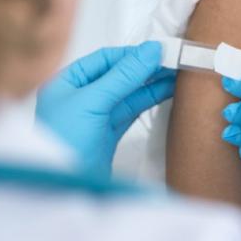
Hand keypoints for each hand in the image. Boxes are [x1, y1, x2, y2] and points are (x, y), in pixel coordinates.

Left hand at [36, 41, 173, 176]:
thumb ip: (124, 75)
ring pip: (128, 93)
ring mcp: (95, 117)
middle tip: (174, 61)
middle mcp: (80, 97)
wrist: (62, 190)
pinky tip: (166, 92)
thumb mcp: (93, 101)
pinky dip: (149, 101)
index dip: (132, 54)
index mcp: (66, 83)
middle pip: (119, 75)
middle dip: (146, 68)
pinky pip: (132, 111)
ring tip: (178, 74)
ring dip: (152, 84)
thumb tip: (151, 50)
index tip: (159, 50)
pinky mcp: (108, 135)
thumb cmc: (63, 143)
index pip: (105, 59)